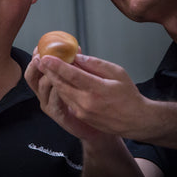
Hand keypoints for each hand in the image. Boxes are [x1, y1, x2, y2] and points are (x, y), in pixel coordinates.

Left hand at [31, 53, 150, 138]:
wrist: (136, 120)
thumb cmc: (128, 95)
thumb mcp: (117, 72)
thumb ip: (95, 64)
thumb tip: (77, 56)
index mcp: (97, 89)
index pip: (72, 75)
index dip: (57, 65)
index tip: (46, 56)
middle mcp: (87, 102)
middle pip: (62, 84)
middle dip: (49, 71)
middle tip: (40, 59)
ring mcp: (83, 112)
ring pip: (62, 93)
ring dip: (53, 80)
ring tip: (46, 67)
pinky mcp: (81, 117)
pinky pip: (67, 100)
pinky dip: (61, 89)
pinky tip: (57, 80)